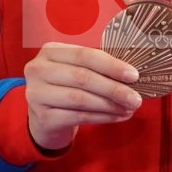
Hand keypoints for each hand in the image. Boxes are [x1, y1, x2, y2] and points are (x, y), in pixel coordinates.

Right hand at [24, 43, 140, 152]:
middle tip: (135, 98)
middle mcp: (38, 70)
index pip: (84, 55)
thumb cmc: (65, 88)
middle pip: (82, 77)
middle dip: (113, 88)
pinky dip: (102, 117)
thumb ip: (97, 68)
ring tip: (129, 109)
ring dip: (109, 104)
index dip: (110, 65)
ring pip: (80, 98)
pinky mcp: (42, 117)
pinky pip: (78, 117)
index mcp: (49, 52)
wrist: (44, 119)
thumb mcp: (75, 71)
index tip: (133, 76)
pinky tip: (117, 117)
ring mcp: (36, 94)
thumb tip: (131, 76)